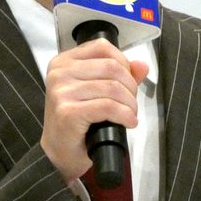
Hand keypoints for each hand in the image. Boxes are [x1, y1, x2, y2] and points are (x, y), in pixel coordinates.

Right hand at [40, 39, 148, 186]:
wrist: (59, 152)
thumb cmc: (77, 120)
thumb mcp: (96, 91)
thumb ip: (119, 75)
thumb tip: (141, 65)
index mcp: (63, 61)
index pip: (102, 48)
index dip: (123, 63)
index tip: (127, 81)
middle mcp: (59, 73)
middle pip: (111, 67)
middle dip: (130, 86)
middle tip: (131, 103)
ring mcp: (61, 92)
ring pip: (112, 88)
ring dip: (130, 104)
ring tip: (130, 114)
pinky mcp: (68, 112)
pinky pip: (108, 106)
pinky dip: (125, 115)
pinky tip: (128, 122)